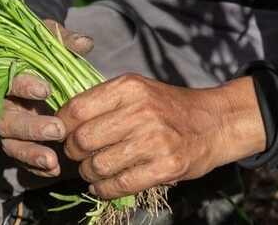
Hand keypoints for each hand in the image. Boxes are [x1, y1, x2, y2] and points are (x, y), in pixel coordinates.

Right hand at [0, 19, 93, 177]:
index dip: (23, 86)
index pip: (6, 81)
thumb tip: (85, 43)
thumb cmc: (40, 46)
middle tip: (57, 130)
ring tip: (53, 162)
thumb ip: (64, 39)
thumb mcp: (49, 36)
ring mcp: (8, 124)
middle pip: (5, 121)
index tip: (46, 89)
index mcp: (2, 75)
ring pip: (10, 144)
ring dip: (30, 154)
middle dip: (30, 128)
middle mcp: (0, 103)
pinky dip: (35, 167)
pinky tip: (55, 171)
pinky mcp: (17, 140)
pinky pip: (21, 157)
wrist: (35, 61)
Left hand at [56, 74, 266, 198]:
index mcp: (128, 88)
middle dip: (72, 152)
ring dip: (87, 172)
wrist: (216, 122)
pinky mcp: (166, 167)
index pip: (77, 109)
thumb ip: (103, 100)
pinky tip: (100, 186)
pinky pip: (120, 185)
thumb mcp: (136, 89)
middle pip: (83, 140)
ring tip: (89, 170)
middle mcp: (141, 112)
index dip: (62, 126)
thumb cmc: (168, 105)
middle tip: (75, 155)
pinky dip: (103, 189)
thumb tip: (62, 119)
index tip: (61, 133)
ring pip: (98, 165)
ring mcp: (154, 141)